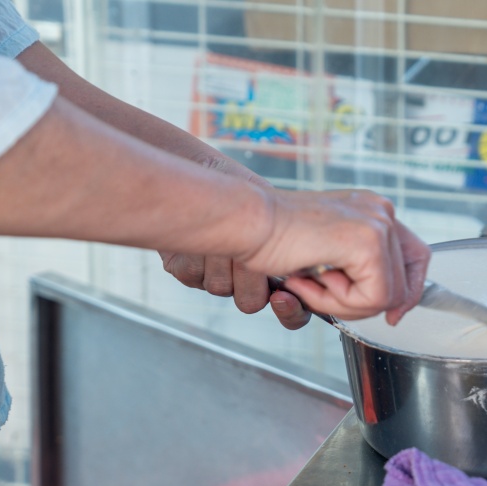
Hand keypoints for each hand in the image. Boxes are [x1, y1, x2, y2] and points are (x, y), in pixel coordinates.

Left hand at [159, 156, 311, 329]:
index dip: (290, 311)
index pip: (295, 313)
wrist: (210, 170)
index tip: (281, 295)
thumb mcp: (283, 218)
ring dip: (220, 255)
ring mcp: (215, 277)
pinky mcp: (184, 269)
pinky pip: (189, 274)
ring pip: (218, 287)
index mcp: (276, 272)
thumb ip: (293, 250)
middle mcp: (245, 282)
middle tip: (245, 250)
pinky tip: (200, 232)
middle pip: (250, 303)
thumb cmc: (250, 190)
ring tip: (222, 229)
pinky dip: (195, 249)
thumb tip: (301, 273)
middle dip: (246, 274)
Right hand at [243, 189, 430, 324]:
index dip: (408, 293)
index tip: (393, 316)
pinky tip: (310, 280)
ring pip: (388, 297)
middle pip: (405, 285)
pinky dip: (337, 302)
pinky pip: (373, 299)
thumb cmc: (273, 238)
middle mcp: (381, 212)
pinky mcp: (368, 243)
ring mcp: (378, 225)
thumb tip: (393, 307)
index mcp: (374, 211)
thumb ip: (359, 271)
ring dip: (344, 304)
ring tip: (310, 283)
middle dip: (362, 304)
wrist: (247, 222)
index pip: (416, 258)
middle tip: (321, 293)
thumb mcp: (326, 254)